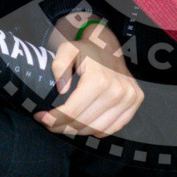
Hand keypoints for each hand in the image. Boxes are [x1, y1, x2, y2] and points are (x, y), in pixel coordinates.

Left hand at [34, 21, 143, 137]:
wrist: (108, 46)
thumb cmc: (86, 50)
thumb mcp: (66, 50)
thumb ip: (59, 65)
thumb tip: (62, 89)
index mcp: (99, 80)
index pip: (72, 112)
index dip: (54, 119)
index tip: (41, 118)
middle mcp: (117, 91)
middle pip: (83, 124)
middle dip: (62, 126)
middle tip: (50, 122)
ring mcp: (129, 98)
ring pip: (96, 129)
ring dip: (78, 130)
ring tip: (66, 122)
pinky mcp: (134, 102)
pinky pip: (112, 128)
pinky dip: (96, 129)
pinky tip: (85, 121)